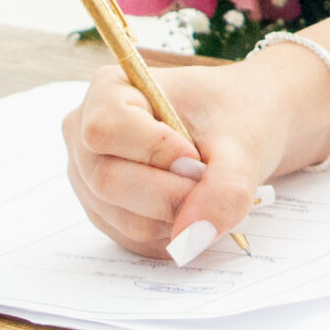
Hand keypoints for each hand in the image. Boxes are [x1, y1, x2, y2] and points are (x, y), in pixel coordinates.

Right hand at [60, 46, 326, 260]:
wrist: (243, 127)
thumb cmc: (238, 115)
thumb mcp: (243, 141)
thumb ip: (225, 187)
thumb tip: (191, 240)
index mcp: (110, 89)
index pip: (107, 129)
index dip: (153, 150)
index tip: (197, 155)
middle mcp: (85, 134)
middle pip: (109, 180)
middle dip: (171, 194)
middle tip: (214, 183)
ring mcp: (88, 177)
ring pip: (122, 217)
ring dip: (176, 218)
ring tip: (209, 191)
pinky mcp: (103, 211)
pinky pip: (131, 239)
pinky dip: (172, 233)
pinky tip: (196, 209)